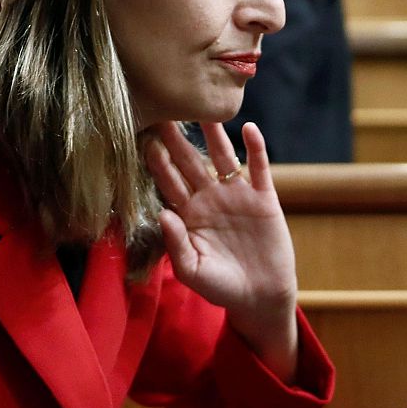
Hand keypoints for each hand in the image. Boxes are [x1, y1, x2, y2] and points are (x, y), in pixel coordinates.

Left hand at [145, 122, 298, 362]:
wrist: (260, 296)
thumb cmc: (220, 287)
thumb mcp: (191, 270)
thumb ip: (176, 243)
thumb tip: (163, 213)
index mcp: (188, 214)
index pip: (168, 182)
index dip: (157, 162)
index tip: (142, 138)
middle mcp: (210, 198)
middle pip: (191, 162)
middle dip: (177, 139)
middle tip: (164, 111)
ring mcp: (238, 196)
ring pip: (223, 158)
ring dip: (214, 135)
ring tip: (205, 111)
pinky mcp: (264, 198)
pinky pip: (259, 168)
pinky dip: (255, 148)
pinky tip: (248, 128)